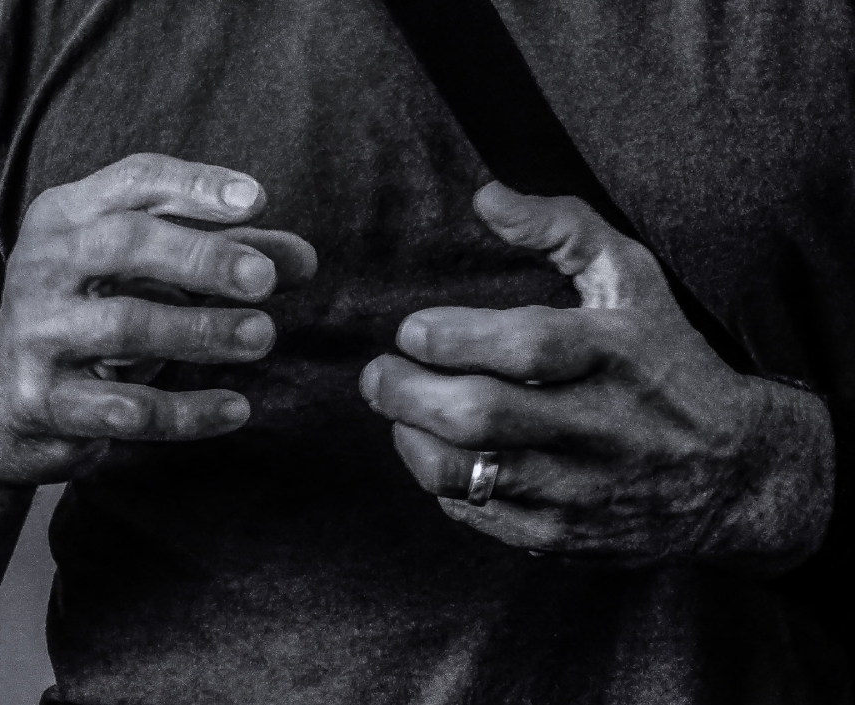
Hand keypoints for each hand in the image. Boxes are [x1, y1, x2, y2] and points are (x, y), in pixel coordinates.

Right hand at [0, 154, 316, 485]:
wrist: (0, 396)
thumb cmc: (93, 314)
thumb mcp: (146, 274)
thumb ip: (225, 257)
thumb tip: (304, 259)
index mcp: (68, 216)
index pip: (133, 181)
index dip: (195, 186)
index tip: (257, 200)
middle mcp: (44, 265)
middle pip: (125, 244)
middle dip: (202, 256)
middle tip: (265, 278)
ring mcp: (39, 333)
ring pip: (127, 325)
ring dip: (201, 331)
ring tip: (264, 336)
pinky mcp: (44, 400)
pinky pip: (126, 407)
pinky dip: (187, 411)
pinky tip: (237, 409)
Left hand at [360, 182, 833, 568]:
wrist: (732, 473)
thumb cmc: (666, 361)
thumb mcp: (633, 280)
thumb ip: (563, 227)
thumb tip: (486, 197)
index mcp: (618, 352)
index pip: (525, 345)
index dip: (453, 338)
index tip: (411, 331)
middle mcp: (601, 424)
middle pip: (481, 415)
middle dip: (407, 393)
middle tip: (379, 375)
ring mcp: (581, 487)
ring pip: (468, 473)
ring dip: (412, 440)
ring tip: (399, 414)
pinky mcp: (564, 534)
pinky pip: (478, 514)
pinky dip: (442, 484)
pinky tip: (439, 454)